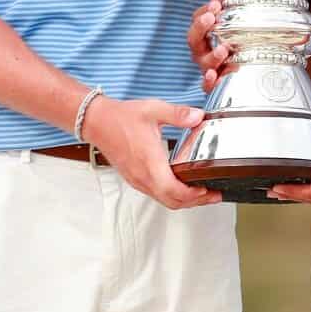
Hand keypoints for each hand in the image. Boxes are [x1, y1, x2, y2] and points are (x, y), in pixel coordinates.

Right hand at [83, 95, 218, 208]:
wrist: (97, 122)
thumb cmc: (122, 117)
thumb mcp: (153, 110)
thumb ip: (178, 114)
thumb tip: (198, 117)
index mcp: (150, 162)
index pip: (174, 190)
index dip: (193, 195)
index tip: (208, 190)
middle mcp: (143, 176)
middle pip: (172, 202)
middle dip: (195, 201)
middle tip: (213, 195)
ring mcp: (137, 180)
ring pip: (163, 200)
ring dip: (183, 200)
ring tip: (201, 193)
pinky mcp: (134, 179)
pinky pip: (155, 194)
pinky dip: (171, 195)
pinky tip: (180, 185)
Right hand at [188, 0, 229, 92]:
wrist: (244, 73)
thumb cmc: (237, 43)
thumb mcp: (235, 22)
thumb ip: (229, 7)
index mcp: (204, 35)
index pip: (197, 20)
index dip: (205, 10)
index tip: (216, 1)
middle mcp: (202, 51)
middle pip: (194, 39)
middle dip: (201, 27)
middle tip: (211, 17)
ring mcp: (208, 68)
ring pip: (204, 62)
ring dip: (212, 55)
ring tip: (223, 49)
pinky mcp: (215, 84)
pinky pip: (207, 86)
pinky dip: (209, 82)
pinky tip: (213, 75)